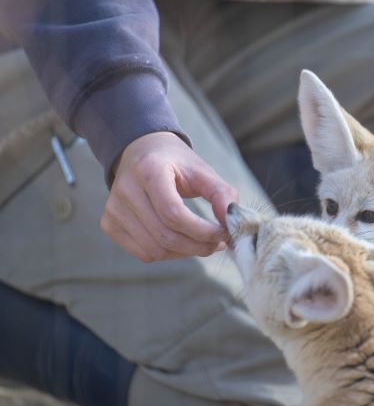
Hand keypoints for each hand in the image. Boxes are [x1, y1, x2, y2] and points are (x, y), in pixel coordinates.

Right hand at [100, 131, 237, 261]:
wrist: (141, 152)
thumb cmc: (175, 164)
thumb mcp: (202, 170)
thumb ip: (222, 193)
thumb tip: (231, 220)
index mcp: (148, 170)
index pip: (174, 213)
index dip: (202, 231)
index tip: (224, 233)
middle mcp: (124, 189)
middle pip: (165, 236)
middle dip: (198, 246)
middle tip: (219, 243)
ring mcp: (113, 209)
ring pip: (155, 250)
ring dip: (185, 252)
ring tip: (203, 242)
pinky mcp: (109, 224)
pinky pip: (144, 253)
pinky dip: (168, 254)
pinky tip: (182, 241)